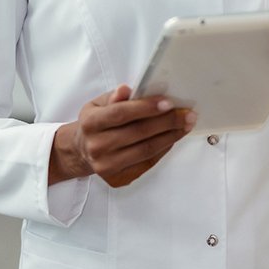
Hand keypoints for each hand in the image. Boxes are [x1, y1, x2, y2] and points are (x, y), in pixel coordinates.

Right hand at [49, 85, 195, 187]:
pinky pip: (147, 162)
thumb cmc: (96, 122)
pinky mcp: (118, 178)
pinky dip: (164, 148)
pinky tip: (173, 137)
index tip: (168, 102)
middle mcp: (96, 146)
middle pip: (138, 133)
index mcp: (91, 123)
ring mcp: (107, 165)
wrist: (82, 150)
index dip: (146, 108)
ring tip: (185, 125)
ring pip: (146, 150)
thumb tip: (127, 89)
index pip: (121, 114)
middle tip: (187, 114)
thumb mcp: (98, 104)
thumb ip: (114, 96)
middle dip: (167, 121)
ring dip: (171, 136)